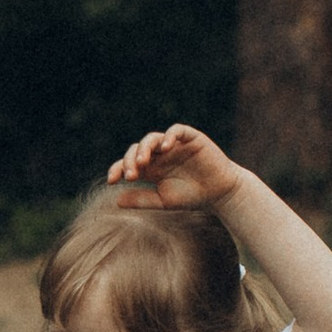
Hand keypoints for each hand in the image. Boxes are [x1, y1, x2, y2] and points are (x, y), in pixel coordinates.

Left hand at [107, 123, 244, 212]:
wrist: (219, 194)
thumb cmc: (191, 197)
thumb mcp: (163, 200)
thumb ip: (142, 199)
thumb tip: (116, 200)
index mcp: (150, 168)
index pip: (128, 163)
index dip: (118, 169)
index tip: (112, 181)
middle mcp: (159, 154)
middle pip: (137, 150)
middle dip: (130, 161)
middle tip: (131, 176)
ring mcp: (174, 145)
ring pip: (152, 138)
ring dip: (144, 148)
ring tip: (143, 162)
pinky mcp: (190, 138)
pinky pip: (176, 130)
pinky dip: (169, 136)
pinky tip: (165, 147)